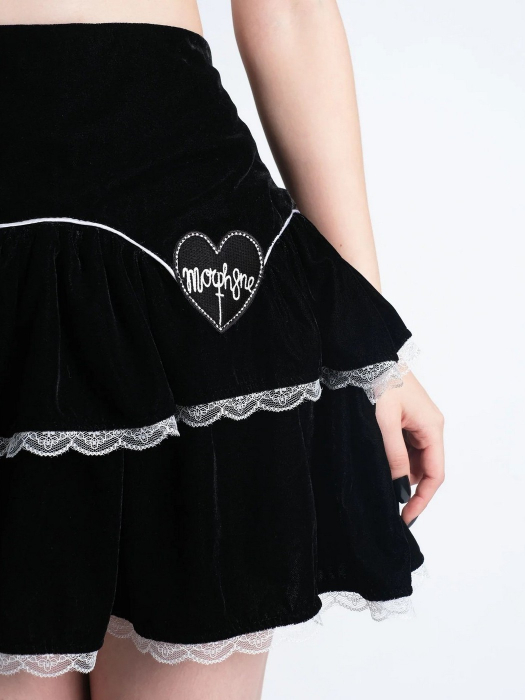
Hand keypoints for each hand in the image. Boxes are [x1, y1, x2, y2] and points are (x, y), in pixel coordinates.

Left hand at [375, 371, 444, 525]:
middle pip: (425, 468)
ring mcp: (418, 421)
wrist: (365, 355)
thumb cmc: (377, 382)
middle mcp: (430, 426)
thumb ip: (393, 457)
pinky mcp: (405, 418)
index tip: (405, 517)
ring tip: (375, 480)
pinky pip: (403, 446)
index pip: (435, 474)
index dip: (422, 499)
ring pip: (412, 459)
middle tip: (384, 502)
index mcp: (432, 427)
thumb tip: (400, 490)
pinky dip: (392, 457)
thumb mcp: (384, 423)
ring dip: (397, 471)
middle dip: (407, 487)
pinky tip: (376, 462)